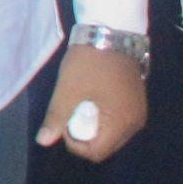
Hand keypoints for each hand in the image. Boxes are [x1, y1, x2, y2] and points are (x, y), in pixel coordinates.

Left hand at [35, 45, 146, 160]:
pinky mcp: (137, 102)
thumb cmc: (89, 62)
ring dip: (94, 127)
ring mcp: (138, 112)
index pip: (96, 152)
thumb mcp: (68, 90)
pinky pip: (119, 122)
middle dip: (84, 136)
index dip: (75, 143)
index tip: (64, 121)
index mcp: (121, 124)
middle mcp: (135, 123)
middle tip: (70, 113)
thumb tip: (43, 142)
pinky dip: (104, 118)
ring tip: (80, 106)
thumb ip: (56, 118)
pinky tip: (92, 101)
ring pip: (112, 134)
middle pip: (106, 146)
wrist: (111, 31)